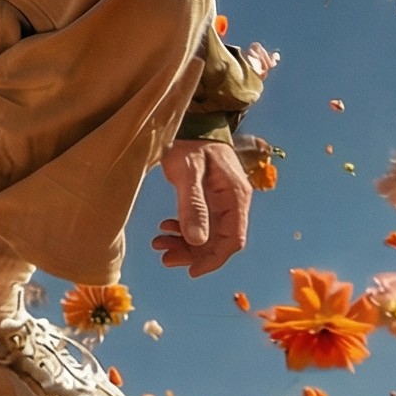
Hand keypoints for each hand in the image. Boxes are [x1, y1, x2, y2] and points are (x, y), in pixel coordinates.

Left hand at [151, 138, 252, 276]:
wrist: (191, 124)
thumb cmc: (190, 144)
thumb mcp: (188, 173)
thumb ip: (193, 205)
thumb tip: (197, 241)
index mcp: (236, 197)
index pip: (232, 240)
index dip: (213, 259)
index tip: (191, 271)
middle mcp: (234, 203)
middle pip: (218, 241)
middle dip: (192, 254)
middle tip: (164, 257)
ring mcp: (223, 202)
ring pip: (207, 235)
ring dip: (185, 244)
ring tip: (159, 244)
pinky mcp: (210, 200)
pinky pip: (201, 223)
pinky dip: (183, 230)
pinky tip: (165, 229)